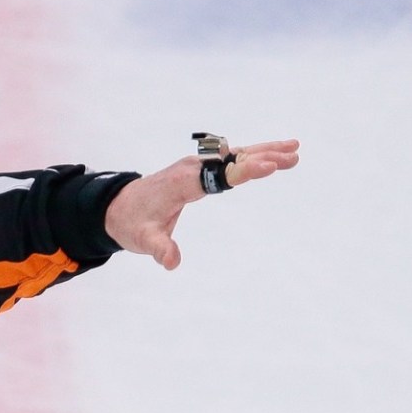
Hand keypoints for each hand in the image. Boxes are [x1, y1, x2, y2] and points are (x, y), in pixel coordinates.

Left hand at [103, 138, 299, 269]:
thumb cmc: (132, 223)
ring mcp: (196, 165)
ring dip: (264, 151)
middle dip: (263, 156)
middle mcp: (191, 168)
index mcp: (182, 182)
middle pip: (232, 159)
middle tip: (293, 155)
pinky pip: (229, 158)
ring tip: (294, 149)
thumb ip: (159, 249)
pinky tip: (274, 153)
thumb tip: (171, 263)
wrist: (117, 207)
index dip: (245, 169)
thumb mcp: (143, 239)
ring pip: (234, 154)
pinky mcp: (199, 168)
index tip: (269, 165)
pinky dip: (252, 154)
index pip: (220, 174)